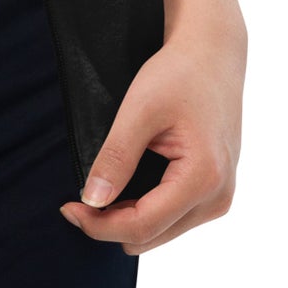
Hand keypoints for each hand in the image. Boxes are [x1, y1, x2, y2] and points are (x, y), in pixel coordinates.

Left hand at [60, 0, 245, 254]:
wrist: (213, 51)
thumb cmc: (178, 72)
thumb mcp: (139, 109)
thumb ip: (116, 157)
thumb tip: (91, 202)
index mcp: (204, 178)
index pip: (142, 225)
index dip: (98, 224)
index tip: (66, 207)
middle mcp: (219, 197)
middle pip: (152, 236)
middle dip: (111, 223)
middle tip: (77, 199)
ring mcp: (221, 196)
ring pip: (162, 232)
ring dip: (129, 218)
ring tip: (100, 190)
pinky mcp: (216, 189)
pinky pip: (174, 217)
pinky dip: (147, 209)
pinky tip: (127, 186)